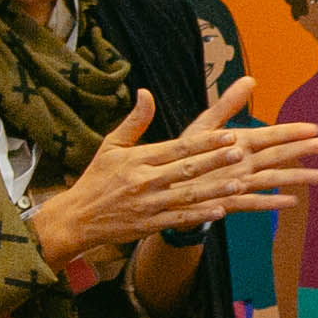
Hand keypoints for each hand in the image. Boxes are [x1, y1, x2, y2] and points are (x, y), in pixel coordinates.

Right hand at [43, 70, 317, 272]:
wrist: (76, 218)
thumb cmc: (97, 178)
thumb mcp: (110, 146)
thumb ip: (134, 121)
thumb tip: (146, 92)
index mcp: (138, 159)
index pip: (177, 147)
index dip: (204, 142)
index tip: (228, 134)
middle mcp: (145, 180)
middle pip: (186, 169)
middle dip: (214, 161)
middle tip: (241, 152)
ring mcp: (148, 204)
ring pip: (187, 196)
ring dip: (214, 189)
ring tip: (239, 182)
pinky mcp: (149, 224)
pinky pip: (178, 219)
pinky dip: (200, 215)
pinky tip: (221, 210)